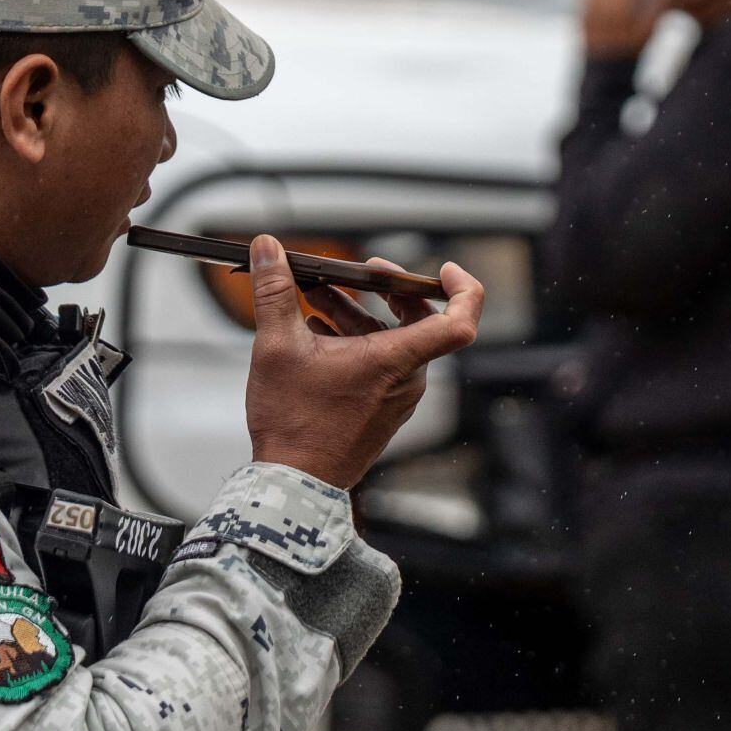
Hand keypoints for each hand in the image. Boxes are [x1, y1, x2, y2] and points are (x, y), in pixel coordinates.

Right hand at [245, 237, 483, 489]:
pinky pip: (379, 363)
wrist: (294, 482)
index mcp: (396, 361)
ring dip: (357, 314)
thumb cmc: (294, 423)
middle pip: (418, 320)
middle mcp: (407, 380)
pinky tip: (316, 330)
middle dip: (386, 289)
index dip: (463, 288)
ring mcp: (396, 397)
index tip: (442, 269)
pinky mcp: (381, 409)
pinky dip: (354, 341)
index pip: (459, 322)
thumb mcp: (276, 347)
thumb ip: (274, 292)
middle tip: (360, 270)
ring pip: (390, 340)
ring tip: (315, 296)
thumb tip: (267, 248)